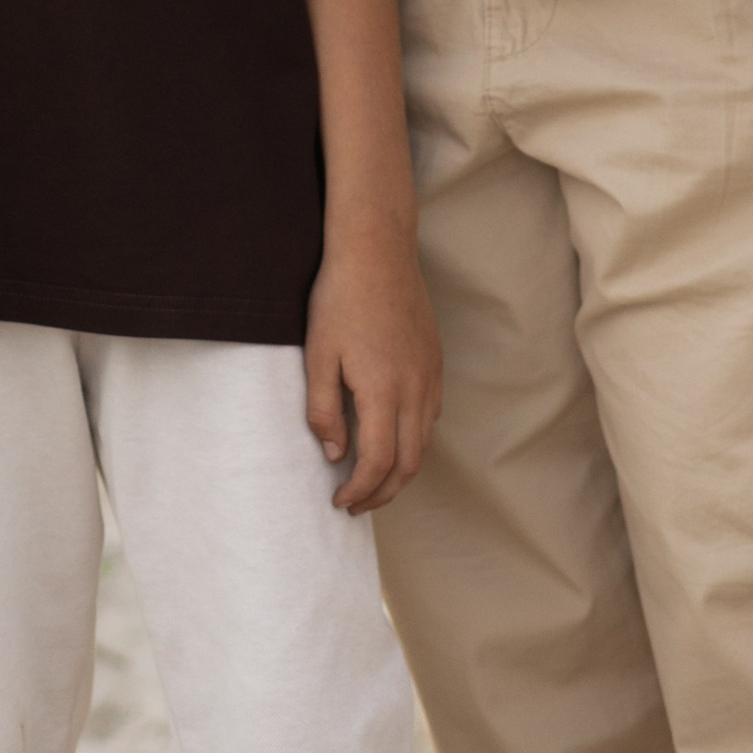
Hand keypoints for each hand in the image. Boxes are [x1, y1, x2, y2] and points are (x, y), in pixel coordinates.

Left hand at [304, 230, 442, 510]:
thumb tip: (336, 452)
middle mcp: (414, 388)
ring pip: (425, 440)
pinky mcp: (435, 359)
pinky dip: (414, 438)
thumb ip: (323, 411)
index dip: (360, 492)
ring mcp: (430, 373)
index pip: (378, 464)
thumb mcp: (318, 355)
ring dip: (401, 469)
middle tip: (356, 503)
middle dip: (384, 493)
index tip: (340, 502)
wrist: (377, 249)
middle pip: (410, 463)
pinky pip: (432, 413)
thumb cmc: (340, 299)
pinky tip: (392, 433)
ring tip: (372, 476)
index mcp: (383, 391)